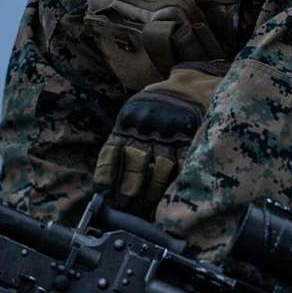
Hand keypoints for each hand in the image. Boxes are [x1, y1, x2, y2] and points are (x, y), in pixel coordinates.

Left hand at [92, 62, 226, 216]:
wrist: (189, 85)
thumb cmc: (156, 103)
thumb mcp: (134, 111)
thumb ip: (123, 136)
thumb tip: (108, 176)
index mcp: (128, 121)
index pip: (111, 150)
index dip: (106, 173)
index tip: (101, 193)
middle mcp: (147, 127)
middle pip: (135, 162)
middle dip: (128, 187)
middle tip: (124, 207)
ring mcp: (170, 133)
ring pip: (160, 167)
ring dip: (152, 190)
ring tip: (147, 207)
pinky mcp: (190, 138)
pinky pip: (183, 163)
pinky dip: (177, 181)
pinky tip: (172, 195)